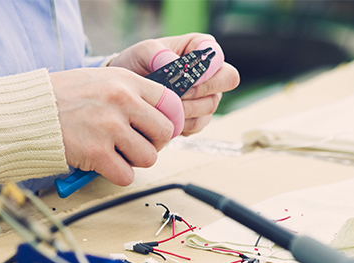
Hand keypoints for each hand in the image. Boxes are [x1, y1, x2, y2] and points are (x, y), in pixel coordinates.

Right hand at [50, 67, 174, 185]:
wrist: (26, 112)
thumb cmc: (62, 97)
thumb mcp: (101, 80)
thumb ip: (130, 93)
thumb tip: (161, 114)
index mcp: (125, 80)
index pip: (170, 101)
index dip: (169, 119)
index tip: (159, 129)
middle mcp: (121, 101)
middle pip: (164, 132)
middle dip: (154, 143)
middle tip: (137, 144)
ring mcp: (109, 127)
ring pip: (149, 157)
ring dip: (135, 160)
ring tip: (118, 153)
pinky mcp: (96, 153)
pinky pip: (126, 175)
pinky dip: (118, 174)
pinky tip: (104, 164)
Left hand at [109, 33, 239, 135]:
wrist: (126, 90)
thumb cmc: (137, 64)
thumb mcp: (143, 52)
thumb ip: (160, 54)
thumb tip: (176, 67)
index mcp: (201, 48)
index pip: (218, 56)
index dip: (205, 68)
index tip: (183, 74)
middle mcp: (211, 72)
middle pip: (227, 80)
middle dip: (200, 89)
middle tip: (176, 93)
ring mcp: (208, 95)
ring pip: (211, 105)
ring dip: (186, 108)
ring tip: (163, 104)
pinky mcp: (200, 117)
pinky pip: (199, 124)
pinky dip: (182, 122)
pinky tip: (165, 116)